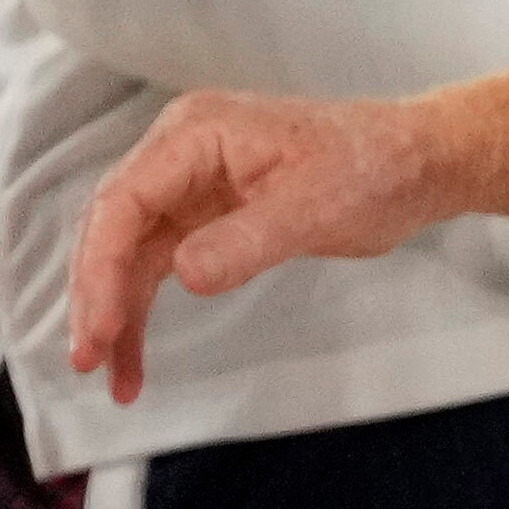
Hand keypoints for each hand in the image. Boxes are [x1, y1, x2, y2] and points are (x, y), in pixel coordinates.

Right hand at [64, 87, 453, 399]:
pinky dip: (144, 305)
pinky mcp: (206, 215)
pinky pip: (159, 263)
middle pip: (113, 227)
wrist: (420, 162)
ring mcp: (190, 185)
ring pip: (130, 252)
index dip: (103, 265)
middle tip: (88, 359)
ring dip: (116, 310)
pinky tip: (135, 351)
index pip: (124, 200)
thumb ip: (246, 240)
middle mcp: (179, 154)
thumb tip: (185, 276)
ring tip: (110, 375)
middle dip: (97, 294)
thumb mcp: (315, 208)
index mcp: (194, 134)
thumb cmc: (374, 169)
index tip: (100, 327)